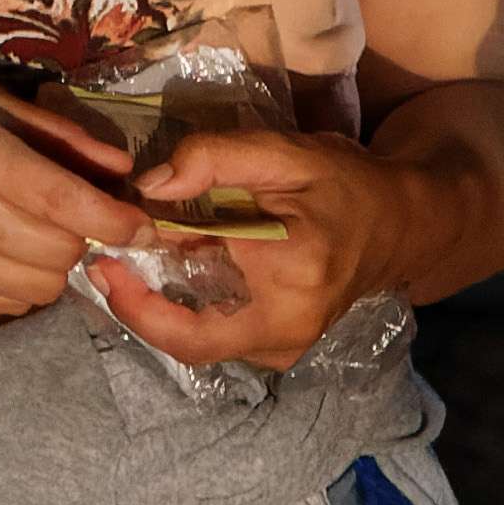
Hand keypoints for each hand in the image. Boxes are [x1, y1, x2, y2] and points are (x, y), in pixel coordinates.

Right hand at [0, 78, 161, 329]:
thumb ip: (67, 140)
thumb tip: (125, 177)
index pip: (64, 203)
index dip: (115, 220)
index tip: (142, 225)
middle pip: (60, 252)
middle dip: (83, 238)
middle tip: (74, 215)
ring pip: (40, 286)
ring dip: (54, 265)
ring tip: (34, 232)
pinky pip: (10, 304)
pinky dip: (23, 283)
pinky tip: (4, 252)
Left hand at [78, 121, 406, 370]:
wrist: (400, 225)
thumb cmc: (345, 184)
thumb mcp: (284, 153)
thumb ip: (214, 158)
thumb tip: (149, 186)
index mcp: (288, 276)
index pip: (191, 296)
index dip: (136, 287)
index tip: (103, 259)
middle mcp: (288, 328)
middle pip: (187, 341)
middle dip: (139, 308)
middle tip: (106, 270)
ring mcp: (288, 348)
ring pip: (200, 345)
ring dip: (163, 310)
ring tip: (139, 267)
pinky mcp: (283, 351)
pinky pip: (220, 341)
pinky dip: (190, 312)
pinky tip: (179, 276)